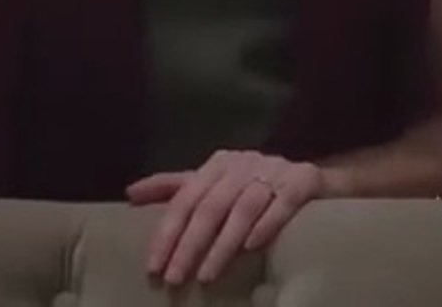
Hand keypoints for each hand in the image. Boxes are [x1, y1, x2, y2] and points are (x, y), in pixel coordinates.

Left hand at [126, 150, 323, 285]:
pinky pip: (282, 202)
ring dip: (223, 244)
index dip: (167, 233)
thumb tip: (129, 193)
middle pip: (211, 206)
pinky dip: (266, 224)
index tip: (153, 266)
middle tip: (176, 278)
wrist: (312, 179)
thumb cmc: (254, 186)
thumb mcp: (213, 184)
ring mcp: (275, 170)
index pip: (185, 199)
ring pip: (244, 208)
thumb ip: (174, 188)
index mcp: (218, 164)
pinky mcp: (303, 180)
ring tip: (208, 276)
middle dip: (190, 245)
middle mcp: (244, 163)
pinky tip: (252, 247)